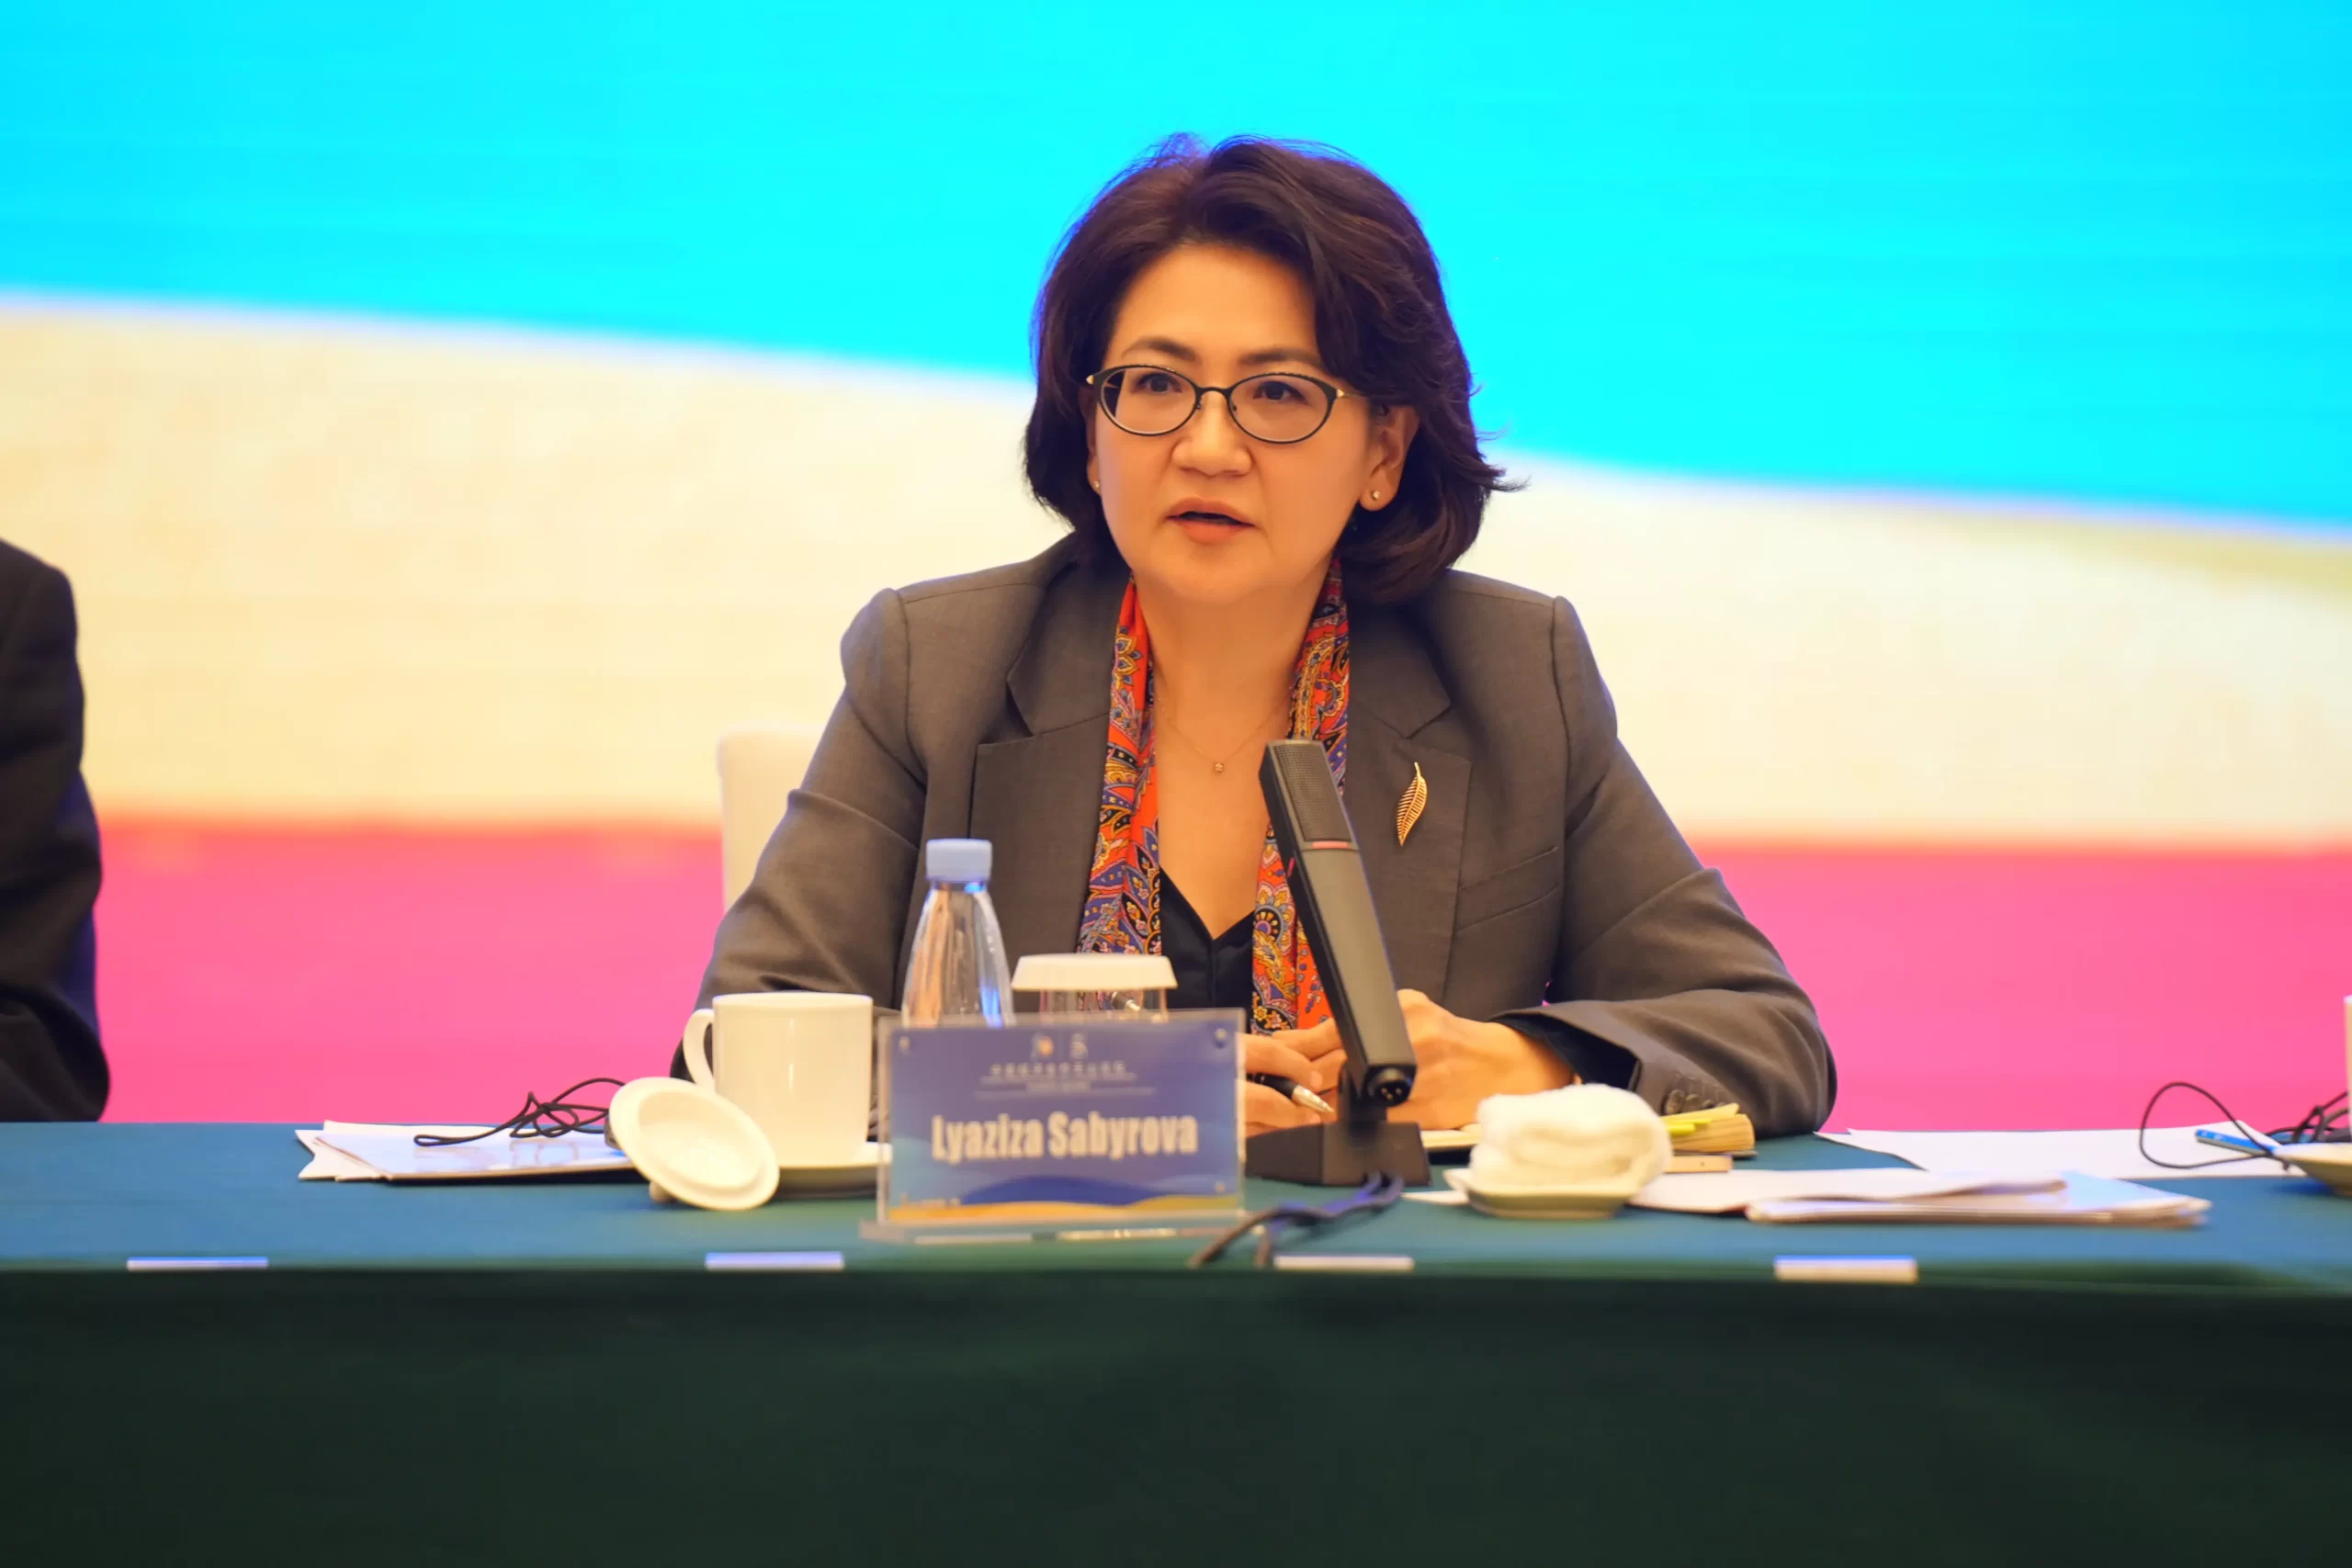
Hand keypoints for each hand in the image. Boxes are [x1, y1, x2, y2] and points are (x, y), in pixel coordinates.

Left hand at [1257, 989, 1575, 1133]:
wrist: (1496, 1067)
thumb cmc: (1444, 1036)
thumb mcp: (1404, 1012)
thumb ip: (1354, 1024)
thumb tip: (1297, 1041)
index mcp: (1398, 1015)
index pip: (1330, 1036)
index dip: (1296, 1055)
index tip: (1276, 1066)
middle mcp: (1405, 1046)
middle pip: (1333, 1071)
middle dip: (1302, 1086)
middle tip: (1281, 1093)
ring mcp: (1413, 1083)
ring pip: (1347, 1104)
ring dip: (1321, 1111)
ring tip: (1303, 1113)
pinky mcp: (1421, 1115)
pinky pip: (1372, 1126)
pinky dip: (1350, 1128)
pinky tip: (1336, 1127)